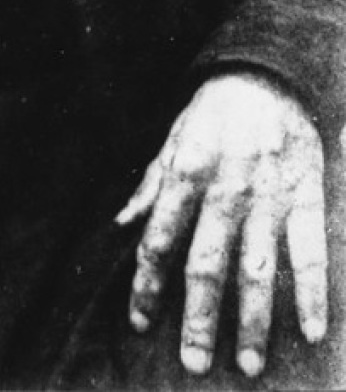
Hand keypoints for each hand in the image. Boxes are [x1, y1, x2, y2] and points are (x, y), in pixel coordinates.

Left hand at [115, 72, 326, 377]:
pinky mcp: (307, 194)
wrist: (268, 73)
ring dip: (255, 320)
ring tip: (250, 364)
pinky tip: (312, 331)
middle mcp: (224, 189)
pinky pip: (310, 250)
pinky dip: (312, 292)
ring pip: (259, 268)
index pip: (158, 239)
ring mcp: (268, 194)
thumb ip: (152, 185)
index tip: (140, 322)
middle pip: (207, 264)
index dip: (145, 284)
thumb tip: (123, 225)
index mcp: (185, 172)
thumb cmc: (214, 111)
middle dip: (200, 318)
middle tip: (195, 365)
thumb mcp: (174, 138)